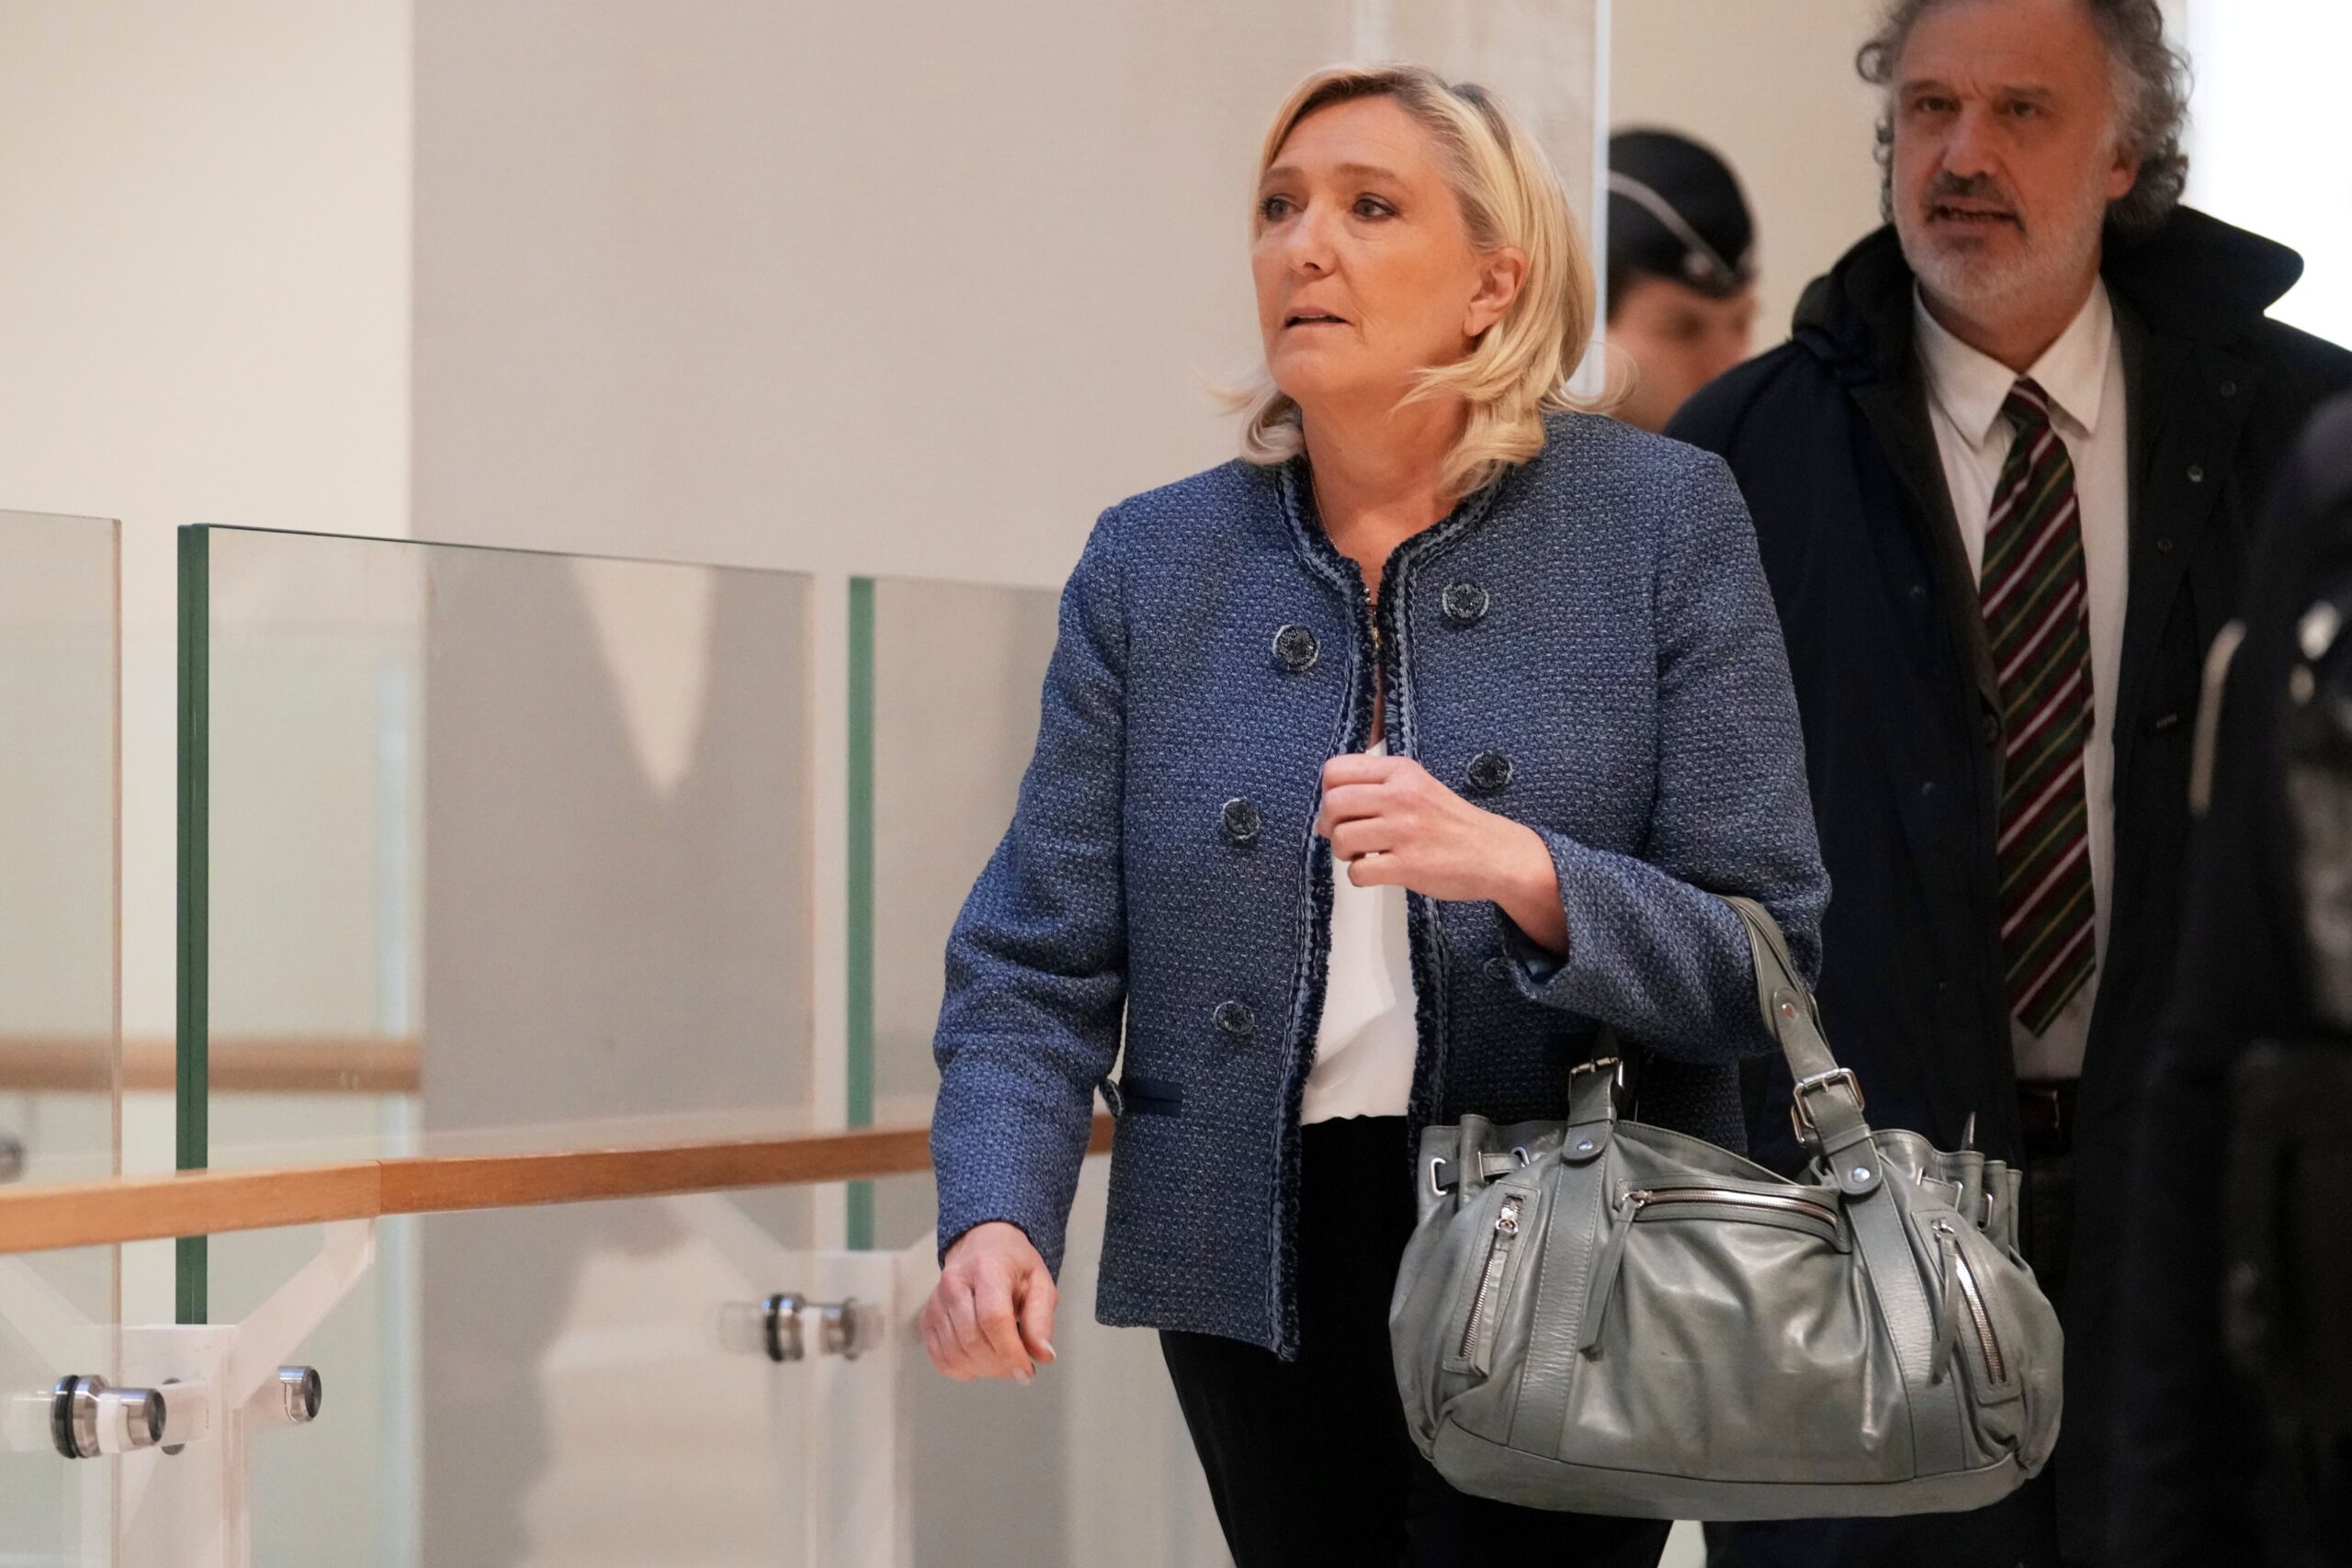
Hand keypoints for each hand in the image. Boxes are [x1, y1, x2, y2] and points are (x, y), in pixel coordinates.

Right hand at [923, 1220, 1057, 1382]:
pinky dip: (962, 1369)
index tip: (1026, 1369)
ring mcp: (936, 1302)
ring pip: (955, 1353)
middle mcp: (955, 1282)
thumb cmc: (1013, 1264)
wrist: (983, 1245)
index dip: (1010, 1352)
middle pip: (972, 1340)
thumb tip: (1043, 1355)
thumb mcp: (1040, 1283)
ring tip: (1001, 1362)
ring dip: (983, 1369)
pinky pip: (940, 1358)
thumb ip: (1042, 1319)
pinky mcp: (927, 1318)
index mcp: (987, 1268)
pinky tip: (980, 1362)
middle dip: (999, 1364)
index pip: (993, 1318)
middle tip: (1017, 1367)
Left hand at [1314, 751, 1567, 953]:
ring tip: (1366, 854)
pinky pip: (1357, 871)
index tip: (1343, 809)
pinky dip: (1360, 876)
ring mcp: (1405, 831)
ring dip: (1344, 852)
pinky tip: (1378, 872)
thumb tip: (1326, 810)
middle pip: (1332, 804)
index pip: (1335, 770)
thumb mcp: (1417, 786)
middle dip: (1330, 824)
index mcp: (1400, 771)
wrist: (1496, 853)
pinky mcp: (1408, 865)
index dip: (1328, 792)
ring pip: (1340, 838)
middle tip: (1348, 836)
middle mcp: (1401, 796)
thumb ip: (1377, 787)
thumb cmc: (1451, 822)